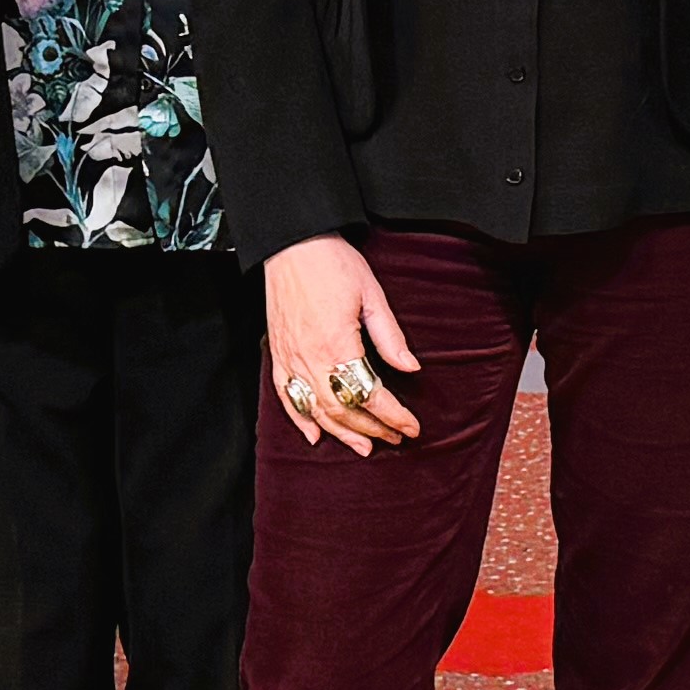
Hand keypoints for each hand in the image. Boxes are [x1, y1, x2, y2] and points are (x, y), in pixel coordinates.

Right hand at [263, 238, 422, 456]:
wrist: (292, 243)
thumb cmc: (333, 263)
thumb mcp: (372, 295)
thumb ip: (389, 337)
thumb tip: (411, 368)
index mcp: (337, 344)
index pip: (369, 394)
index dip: (393, 415)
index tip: (412, 427)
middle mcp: (310, 358)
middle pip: (342, 408)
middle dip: (372, 428)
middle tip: (394, 438)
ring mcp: (289, 358)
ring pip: (315, 409)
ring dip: (341, 432)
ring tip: (364, 447)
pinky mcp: (277, 353)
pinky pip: (286, 396)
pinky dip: (300, 419)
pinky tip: (315, 435)